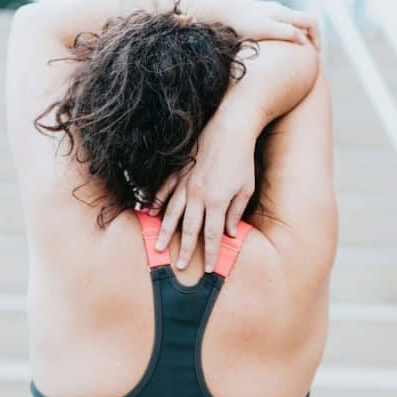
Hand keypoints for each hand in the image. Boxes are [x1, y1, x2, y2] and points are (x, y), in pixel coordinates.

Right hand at [151, 114, 256, 271]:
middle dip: (185, 249)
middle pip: (189, 228)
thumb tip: (230, 233)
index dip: (212, 253)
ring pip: (172, 212)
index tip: (209, 269)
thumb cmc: (242, 159)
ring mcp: (186, 182)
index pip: (213, 234)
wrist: (231, 127)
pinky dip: (157, 201)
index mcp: (217, 201)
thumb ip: (235, 212)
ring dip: (165, 231)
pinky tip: (150, 212)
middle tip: (179, 266)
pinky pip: (165, 189)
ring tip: (158, 245)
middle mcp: (198, 195)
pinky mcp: (180, 171)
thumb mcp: (246, 188)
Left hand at [191, 0, 320, 50]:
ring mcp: (268, 13)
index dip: (318, 38)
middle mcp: (279, 10)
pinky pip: (278, 28)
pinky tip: (273, 54)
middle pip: (303, 23)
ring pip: (290, 26)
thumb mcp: (265, 30)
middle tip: (307, 59)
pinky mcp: (259, 18)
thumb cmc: (241, 24)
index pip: (312, 22)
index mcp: (284, 13)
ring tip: (290, 59)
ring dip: (295, 40)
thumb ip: (286, 32)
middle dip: (309, 40)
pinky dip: (282, 39)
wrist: (219, 14)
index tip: (315, 54)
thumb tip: (304, 40)